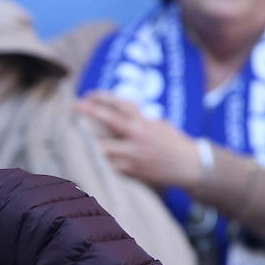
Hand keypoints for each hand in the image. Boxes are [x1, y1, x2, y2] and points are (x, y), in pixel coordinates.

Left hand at [75, 91, 201, 189]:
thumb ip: (138, 118)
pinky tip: (87, 159)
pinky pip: (109, 166)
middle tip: (74, 106)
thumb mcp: (158, 124)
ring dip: (89, 142)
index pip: (121, 103)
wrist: (190, 166)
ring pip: (104, 147)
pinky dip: (98, 162)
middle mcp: (138, 134)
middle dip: (90, 112)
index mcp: (144, 121)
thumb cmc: (172, 142)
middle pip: (109, 120)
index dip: (103, 97)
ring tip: (74, 137)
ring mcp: (134, 153)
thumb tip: (114, 112)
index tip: (89, 94)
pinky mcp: (132, 170)